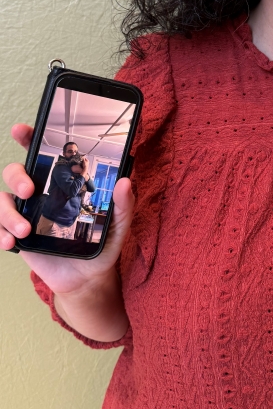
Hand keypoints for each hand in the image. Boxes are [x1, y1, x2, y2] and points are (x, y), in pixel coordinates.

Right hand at [1, 124, 133, 297]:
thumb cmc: (101, 244)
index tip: (22, 130)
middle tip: (30, 191)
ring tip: (25, 230)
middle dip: (17, 176)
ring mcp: (26, 214)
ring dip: (8, 212)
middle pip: (15, 172)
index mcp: (63, 184)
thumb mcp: (118, 225)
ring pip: (3, 200)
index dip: (30, 138)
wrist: (88, 278)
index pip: (43, 154)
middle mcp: (40, 194)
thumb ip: (123, 205)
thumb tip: (125, 182)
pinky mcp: (17, 235)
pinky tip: (10, 242)